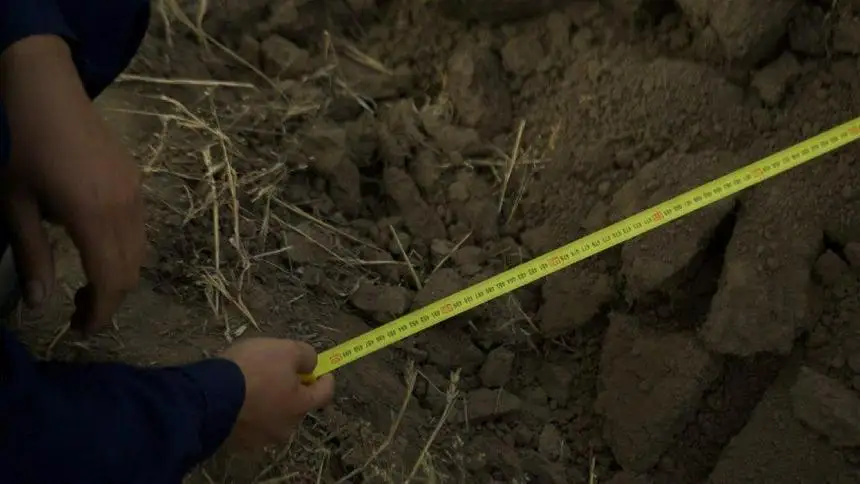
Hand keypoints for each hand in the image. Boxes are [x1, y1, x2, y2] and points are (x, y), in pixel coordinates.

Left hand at [0, 35, 144, 332]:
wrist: (44, 88)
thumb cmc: (19, 145)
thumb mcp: (13, 204)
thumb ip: (32, 256)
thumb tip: (41, 305)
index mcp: (93, 215)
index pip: (110, 280)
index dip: (100, 312)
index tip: (80, 331)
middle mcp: (125, 207)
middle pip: (131, 270)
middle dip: (110, 300)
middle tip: (79, 314)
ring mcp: (135, 192)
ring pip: (140, 251)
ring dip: (118, 276)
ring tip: (87, 286)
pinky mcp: (136, 181)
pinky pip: (139, 229)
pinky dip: (124, 252)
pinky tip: (96, 249)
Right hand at [221, 338, 334, 448]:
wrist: (208, 395)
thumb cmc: (253, 370)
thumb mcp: (285, 350)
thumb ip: (306, 356)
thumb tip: (311, 365)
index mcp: (300, 406)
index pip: (324, 394)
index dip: (325, 378)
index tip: (321, 369)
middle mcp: (285, 428)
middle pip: (297, 404)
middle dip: (292, 387)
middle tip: (277, 370)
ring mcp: (260, 438)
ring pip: (273, 414)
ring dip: (269, 399)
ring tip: (252, 381)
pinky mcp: (237, 441)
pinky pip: (250, 421)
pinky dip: (249, 409)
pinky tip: (237, 395)